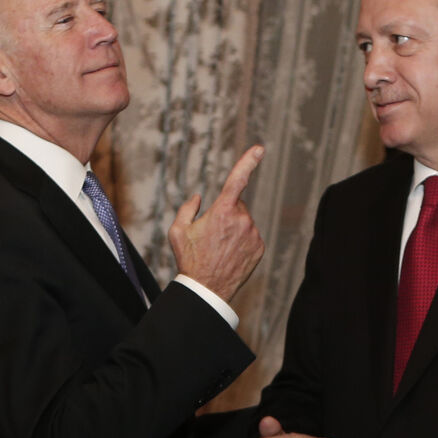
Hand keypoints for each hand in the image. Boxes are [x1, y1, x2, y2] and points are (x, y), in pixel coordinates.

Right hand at [169, 145, 265, 301]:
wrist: (207, 289)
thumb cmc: (189, 259)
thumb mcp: (177, 231)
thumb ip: (187, 208)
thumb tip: (199, 197)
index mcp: (222, 211)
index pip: (237, 180)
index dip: (248, 162)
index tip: (259, 149)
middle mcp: (242, 220)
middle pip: (236, 206)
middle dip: (225, 214)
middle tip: (211, 235)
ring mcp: (253, 234)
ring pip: (244, 221)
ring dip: (234, 229)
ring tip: (219, 248)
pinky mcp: (259, 247)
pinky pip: (251, 236)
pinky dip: (242, 241)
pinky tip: (230, 254)